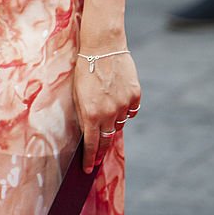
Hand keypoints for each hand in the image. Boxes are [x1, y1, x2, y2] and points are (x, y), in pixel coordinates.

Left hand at [73, 50, 140, 172]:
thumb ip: (83, 115)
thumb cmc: (84, 68)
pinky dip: (126, 110)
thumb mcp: (77, 94)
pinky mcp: (135, 95)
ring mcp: (124, 105)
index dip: (89, 159)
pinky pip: (131, 111)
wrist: (103, 46)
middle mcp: (109, 113)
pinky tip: (120, 100)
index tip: (88, 168)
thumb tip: (88, 134)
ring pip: (120, 123)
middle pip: (107, 139)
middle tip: (98, 157)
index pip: (91, 145)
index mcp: (91, 114)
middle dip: (102, 150)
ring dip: (113, 123)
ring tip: (107, 111)